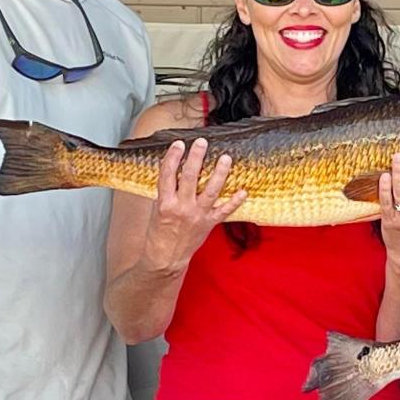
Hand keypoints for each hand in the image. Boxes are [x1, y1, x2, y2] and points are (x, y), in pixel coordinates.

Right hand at [140, 138, 246, 271]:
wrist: (166, 258)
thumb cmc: (159, 232)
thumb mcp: (155, 208)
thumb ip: (166, 190)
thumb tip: (175, 169)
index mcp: (165, 203)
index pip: (168, 175)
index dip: (173, 157)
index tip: (179, 144)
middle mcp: (182, 208)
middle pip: (190, 178)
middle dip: (196, 158)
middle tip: (202, 142)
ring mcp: (197, 216)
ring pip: (210, 191)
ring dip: (219, 174)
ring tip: (226, 158)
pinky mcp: (209, 223)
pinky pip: (224, 211)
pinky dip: (235, 202)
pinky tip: (243, 191)